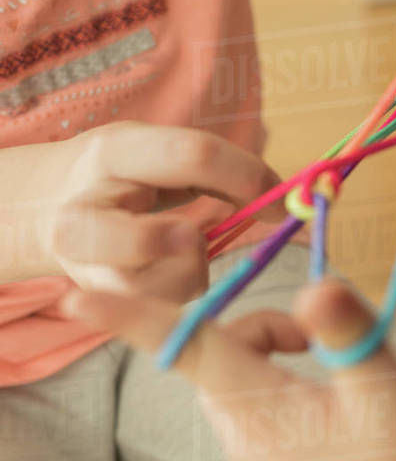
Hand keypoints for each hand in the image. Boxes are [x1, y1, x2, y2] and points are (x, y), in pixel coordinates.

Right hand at [46, 122, 277, 301]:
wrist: (51, 206)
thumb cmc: (128, 176)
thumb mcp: (159, 152)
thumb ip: (212, 170)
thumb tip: (280, 200)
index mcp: (113, 153)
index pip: (190, 155)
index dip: (246, 176)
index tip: (280, 197)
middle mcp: (84, 210)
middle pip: (134, 239)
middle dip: (174, 245)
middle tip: (198, 240)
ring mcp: (83, 263)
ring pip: (149, 288)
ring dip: (188, 272)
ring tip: (186, 248)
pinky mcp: (97, 299)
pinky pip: (157, 307)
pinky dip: (179, 290)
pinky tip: (170, 269)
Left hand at [63, 278, 395, 460]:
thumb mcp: (384, 386)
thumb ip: (347, 330)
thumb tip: (317, 286)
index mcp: (259, 408)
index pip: (184, 347)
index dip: (130, 318)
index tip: (78, 301)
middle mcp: (241, 449)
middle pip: (223, 368)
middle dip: (264, 340)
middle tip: (318, 346)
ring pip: (243, 411)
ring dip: (276, 386)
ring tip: (340, 403)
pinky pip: (260, 454)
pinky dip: (286, 432)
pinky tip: (338, 452)